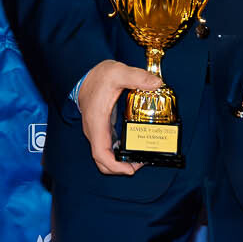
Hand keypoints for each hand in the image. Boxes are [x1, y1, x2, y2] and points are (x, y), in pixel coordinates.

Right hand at [77, 59, 163, 175]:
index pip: (100, 154)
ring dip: (120, 163)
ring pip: (105, 158)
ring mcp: (97, 132)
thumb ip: (137, 77)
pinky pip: (108, 149)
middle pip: (102, 162)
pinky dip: (119, 155)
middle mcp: (95, 131)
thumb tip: (156, 84)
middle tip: (141, 163)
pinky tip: (133, 148)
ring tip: (140, 158)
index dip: (115, 166)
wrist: (86, 75)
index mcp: (97, 122)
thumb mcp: (118, 73)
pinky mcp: (102, 130)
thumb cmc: (99, 76)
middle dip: (121, 168)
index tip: (131, 169)